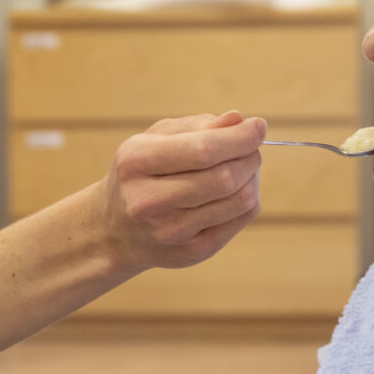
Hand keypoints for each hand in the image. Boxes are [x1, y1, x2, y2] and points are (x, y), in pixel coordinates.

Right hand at [100, 110, 265, 273]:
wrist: (115, 230)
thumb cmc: (142, 174)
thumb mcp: (155, 139)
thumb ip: (197, 126)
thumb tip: (238, 120)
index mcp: (136, 162)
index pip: (203, 150)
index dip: (240, 137)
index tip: (258, 126)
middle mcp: (148, 201)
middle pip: (224, 178)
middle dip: (249, 157)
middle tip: (251, 149)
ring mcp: (170, 232)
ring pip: (239, 200)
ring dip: (252, 178)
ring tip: (243, 168)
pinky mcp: (192, 253)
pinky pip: (240, 220)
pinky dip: (248, 200)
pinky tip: (235, 191)